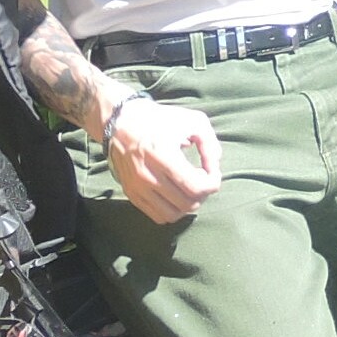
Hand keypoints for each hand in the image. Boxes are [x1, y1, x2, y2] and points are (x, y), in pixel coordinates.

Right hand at [106, 94, 223, 224]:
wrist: (121, 122)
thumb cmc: (160, 120)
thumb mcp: (192, 121)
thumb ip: (210, 144)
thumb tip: (215, 166)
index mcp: (163, 155)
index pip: (196, 187)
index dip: (213, 183)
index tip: (212, 171)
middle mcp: (147, 175)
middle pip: (188, 203)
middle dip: (203, 193)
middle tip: (202, 178)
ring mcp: (137, 188)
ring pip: (173, 214)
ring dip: (188, 204)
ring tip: (189, 187)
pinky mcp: (131, 194)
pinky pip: (157, 216)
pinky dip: (172, 210)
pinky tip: (175, 193)